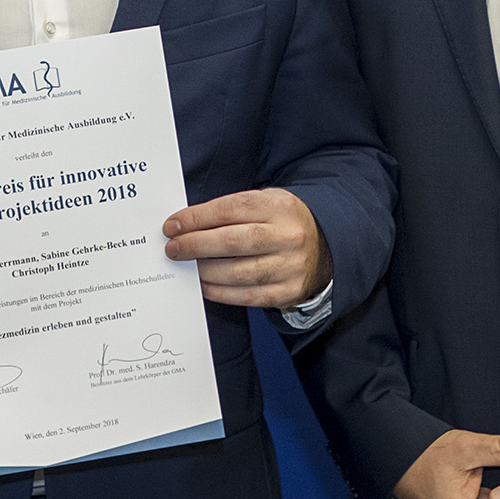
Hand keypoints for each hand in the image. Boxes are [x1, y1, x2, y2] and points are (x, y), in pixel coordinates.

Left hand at [162, 189, 331, 307]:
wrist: (327, 246)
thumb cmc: (283, 222)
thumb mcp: (265, 203)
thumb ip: (230, 210)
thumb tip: (185, 225)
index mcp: (279, 206)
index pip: (229, 210)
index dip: (195, 219)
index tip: (172, 226)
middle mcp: (287, 236)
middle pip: (231, 242)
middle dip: (195, 245)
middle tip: (173, 248)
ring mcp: (290, 266)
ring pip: (237, 272)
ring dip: (204, 270)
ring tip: (186, 265)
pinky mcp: (288, 292)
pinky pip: (246, 295)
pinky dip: (220, 292)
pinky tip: (204, 284)